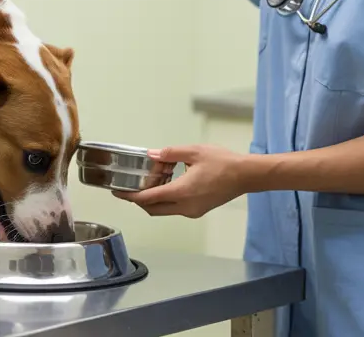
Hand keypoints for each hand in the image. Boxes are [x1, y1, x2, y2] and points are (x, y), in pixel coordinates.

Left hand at [113, 144, 247, 217]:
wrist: (246, 175)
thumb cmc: (223, 162)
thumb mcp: (194, 151)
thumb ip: (169, 154)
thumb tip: (151, 155)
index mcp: (181, 192)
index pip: (148, 199)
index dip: (130, 196)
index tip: (117, 192)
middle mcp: (185, 207)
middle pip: (152, 209)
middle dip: (137, 201)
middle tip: (127, 188)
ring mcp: (192, 211)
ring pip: (163, 210)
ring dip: (152, 200)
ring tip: (146, 182)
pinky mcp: (198, 210)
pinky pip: (175, 208)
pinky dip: (165, 200)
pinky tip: (165, 184)